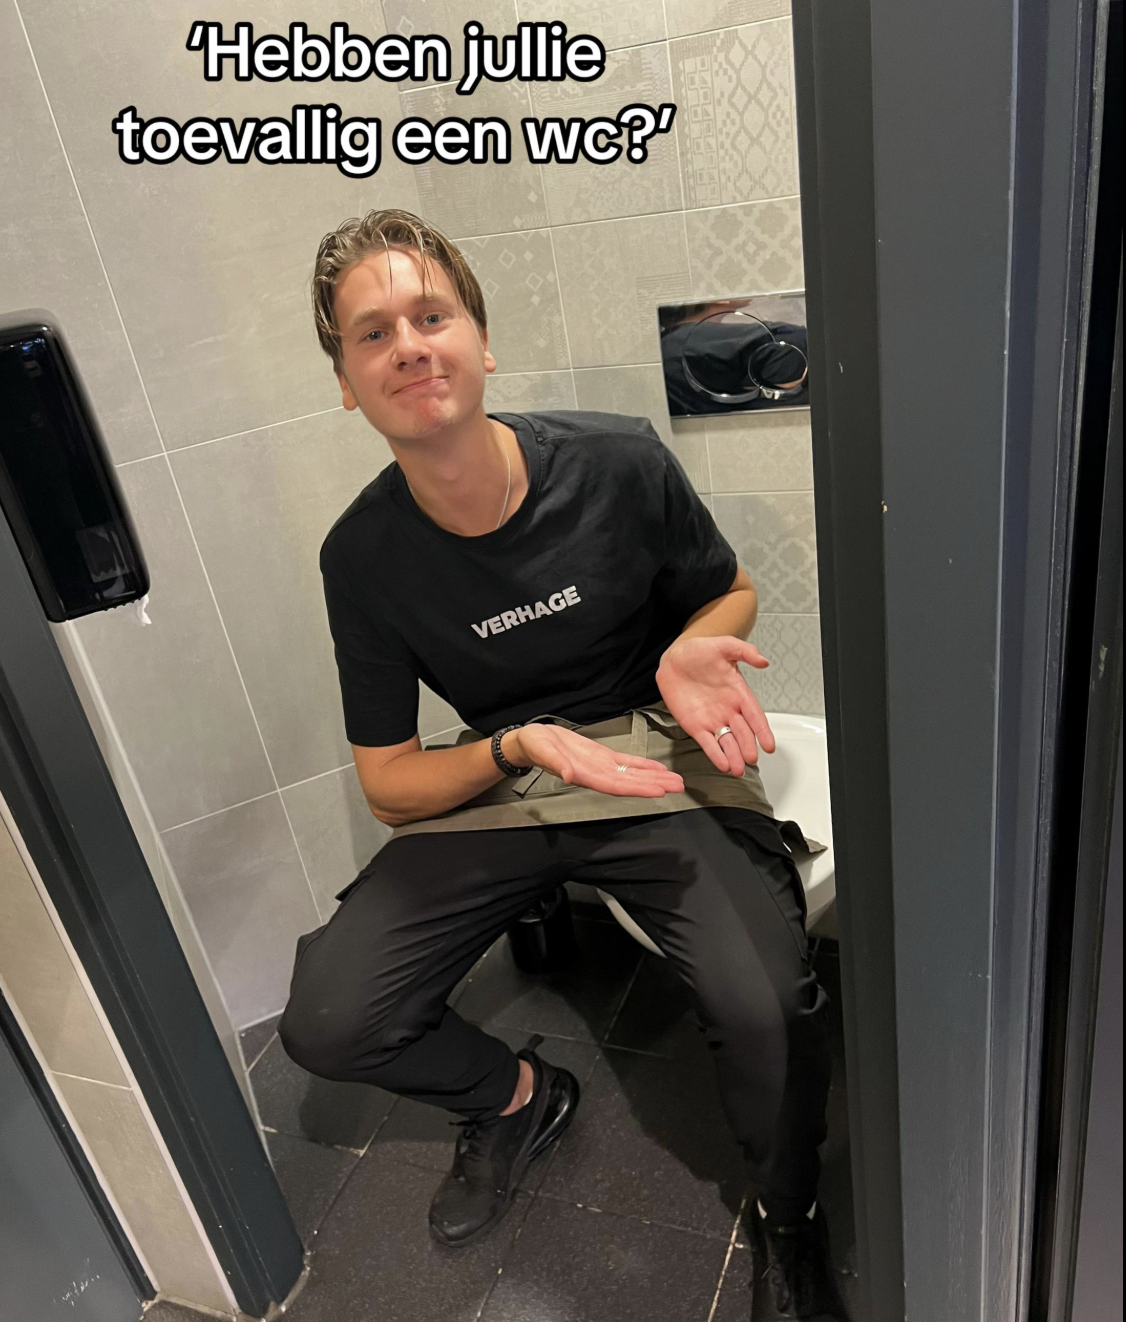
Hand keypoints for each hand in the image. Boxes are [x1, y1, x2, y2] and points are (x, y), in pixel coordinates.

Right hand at [511, 724, 684, 798]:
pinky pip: (625, 762)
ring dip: (653, 777)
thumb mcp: (542, 751)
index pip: (616, 785)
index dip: (638, 788)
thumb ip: (556, 764)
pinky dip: (642, 765)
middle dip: (654, 784)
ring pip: (632, 774)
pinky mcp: (601, 756)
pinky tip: (657, 768)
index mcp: (585, 775)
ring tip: (674, 780)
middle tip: (678, 786)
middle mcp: (597, 773)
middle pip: (630, 782)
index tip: (658, 791)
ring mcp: (601, 765)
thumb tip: (569, 775)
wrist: (531, 741)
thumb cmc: (534, 746)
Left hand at [655, 636, 775, 775]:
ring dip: (733, 756)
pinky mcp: (695, 726)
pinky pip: (707, 743)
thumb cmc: (699, 651)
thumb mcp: (723, 645)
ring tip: (738, 769)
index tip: (769, 745)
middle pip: (742, 733)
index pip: (755, 715)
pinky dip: (715, 755)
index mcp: (738, 693)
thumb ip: (744, 651)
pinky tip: (723, 765)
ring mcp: (712, 720)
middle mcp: (728, 710)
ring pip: (727, 742)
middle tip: (752, 759)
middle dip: (747, 747)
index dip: (762, 731)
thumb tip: (763, 661)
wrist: (675, 657)